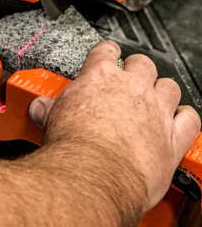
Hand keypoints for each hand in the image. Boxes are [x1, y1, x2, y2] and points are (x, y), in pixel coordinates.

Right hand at [29, 40, 200, 211]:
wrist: (93, 175)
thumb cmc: (74, 148)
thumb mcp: (52, 120)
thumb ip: (48, 108)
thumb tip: (40, 107)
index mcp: (101, 76)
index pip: (106, 51)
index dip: (108, 52)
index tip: (108, 55)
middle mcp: (132, 87)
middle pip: (143, 64)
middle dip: (138, 69)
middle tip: (131, 80)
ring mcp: (155, 110)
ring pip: (169, 86)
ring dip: (163, 91)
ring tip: (156, 98)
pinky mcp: (172, 137)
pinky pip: (190, 118)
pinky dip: (186, 117)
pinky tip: (179, 120)